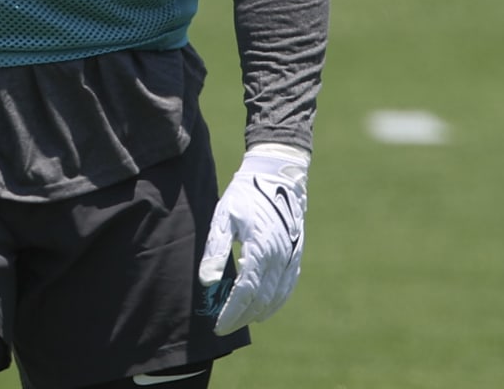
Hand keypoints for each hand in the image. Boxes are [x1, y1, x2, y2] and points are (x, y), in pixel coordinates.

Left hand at [197, 143, 308, 334]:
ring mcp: (291, 257)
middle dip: (241, 317)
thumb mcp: (223, 218)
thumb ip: (216, 251)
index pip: (245, 294)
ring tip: (238, 320)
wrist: (278, 176)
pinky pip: (287, 286)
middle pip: (260, 300)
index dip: (231, 313)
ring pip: (276, 297)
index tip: (218, 326)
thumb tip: (207, 282)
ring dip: (257, 312)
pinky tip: (264, 309)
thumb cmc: (245, 195)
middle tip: (223, 326)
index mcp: (260, 250)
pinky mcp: (296, 254)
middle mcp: (279, 258)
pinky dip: (276, 302)